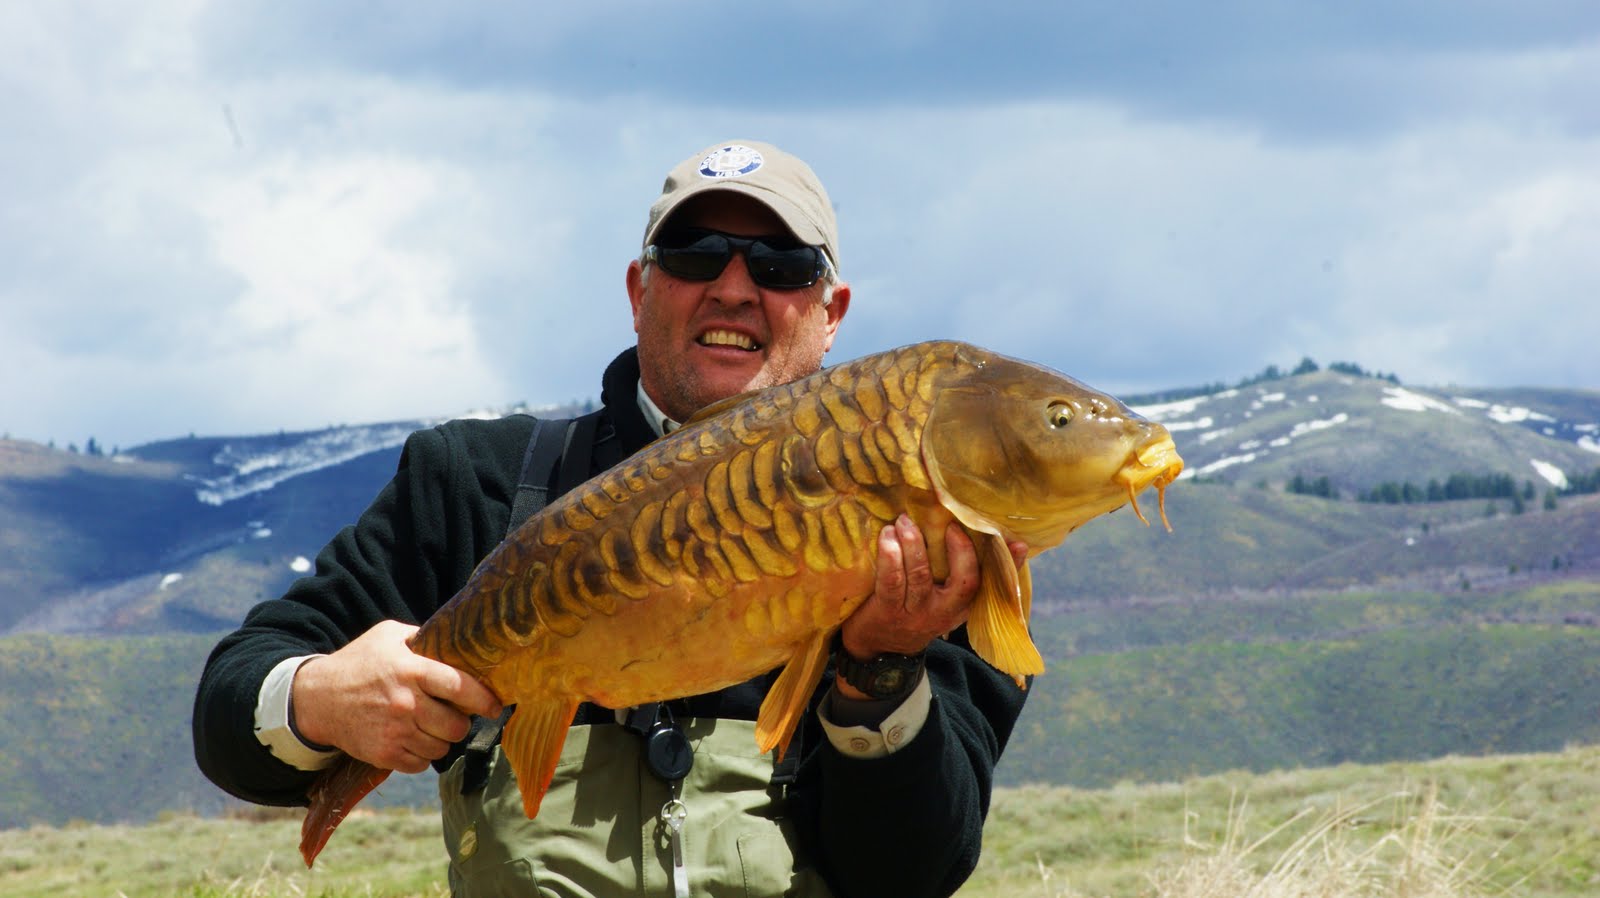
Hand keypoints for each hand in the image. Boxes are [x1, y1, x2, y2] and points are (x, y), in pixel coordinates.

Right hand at [290, 620, 502, 773]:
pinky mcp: (384, 754)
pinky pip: (421, 763)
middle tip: (456, 714)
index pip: (459, 687)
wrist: (316, 699)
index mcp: (411, 670)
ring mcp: (394, 732)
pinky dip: (423, 755)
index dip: (483, 698)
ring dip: (443, 739)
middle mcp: (405, 703)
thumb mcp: (389, 636)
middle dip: (462, 722)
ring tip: (431, 725)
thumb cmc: (358, 662)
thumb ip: (423, 638)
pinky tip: (414, 738)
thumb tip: (459, 641)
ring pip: (442, 748)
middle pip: (456, 725)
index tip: (495, 704)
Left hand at [835, 516, 1027, 697]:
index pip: (989, 584)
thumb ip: (961, 572)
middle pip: (963, 582)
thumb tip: (993, 537)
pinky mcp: (887, 611)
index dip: (1005, 564)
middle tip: (948, 523)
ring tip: (904, 521)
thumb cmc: (916, 610)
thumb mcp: (944, 601)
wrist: (880, 647)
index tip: (1012, 541)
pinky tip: (887, 537)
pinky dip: (890, 555)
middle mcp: (943, 611)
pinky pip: (892, 580)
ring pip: (921, 574)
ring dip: (913, 543)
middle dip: (960, 550)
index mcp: (961, 606)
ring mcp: (916, 613)